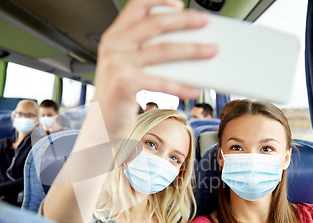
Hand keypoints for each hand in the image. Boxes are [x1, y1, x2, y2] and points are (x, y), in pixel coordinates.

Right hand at [92, 0, 217, 138]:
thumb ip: (146, 49)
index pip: (137, 5)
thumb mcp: (126, 63)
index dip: (159, 0)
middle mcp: (114, 45)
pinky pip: (160, 82)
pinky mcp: (125, 84)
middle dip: (185, 20)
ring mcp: (118, 64)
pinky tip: (194, 89)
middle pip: (155, 24)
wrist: (101, 121)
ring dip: (192, 50)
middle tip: (205, 21)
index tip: (180, 4)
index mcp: (115, 35)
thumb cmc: (118, 92)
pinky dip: (180, 86)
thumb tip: (185, 42)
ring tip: (211, 51)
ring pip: (163, 50)